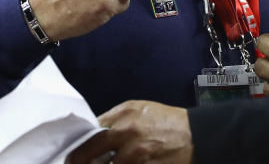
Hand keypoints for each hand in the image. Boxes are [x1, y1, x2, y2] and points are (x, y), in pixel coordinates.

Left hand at [69, 101, 192, 163]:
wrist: (197, 136)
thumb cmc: (166, 121)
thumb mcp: (140, 109)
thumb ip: (115, 119)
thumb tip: (92, 133)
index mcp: (124, 114)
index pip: (90, 131)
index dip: (78, 146)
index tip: (71, 156)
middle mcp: (126, 133)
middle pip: (89, 153)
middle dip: (79, 162)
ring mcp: (134, 155)